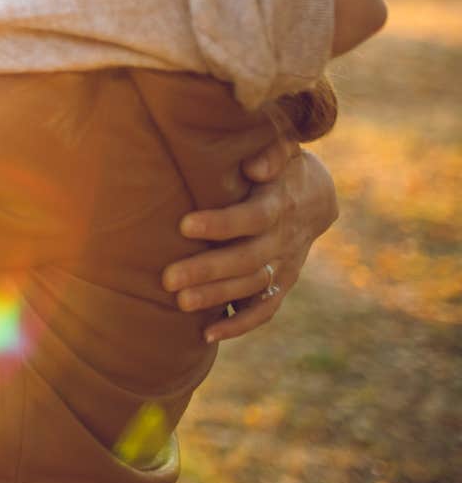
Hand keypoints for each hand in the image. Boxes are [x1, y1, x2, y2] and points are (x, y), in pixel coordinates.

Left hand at [160, 137, 338, 342]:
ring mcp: (284, 266)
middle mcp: (283, 240)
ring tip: (179, 303)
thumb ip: (272, 151)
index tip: (184, 225)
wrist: (314, 195)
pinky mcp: (280, 283)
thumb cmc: (280, 164)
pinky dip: (239, 325)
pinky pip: (264, 310)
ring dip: (216, 297)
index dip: (221, 224)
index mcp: (279, 204)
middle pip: (247, 260)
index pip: (252, 218)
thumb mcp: (283, 147)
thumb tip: (255, 166)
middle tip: (168, 279)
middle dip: (207, 270)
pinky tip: (207, 335)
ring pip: (251, 288)